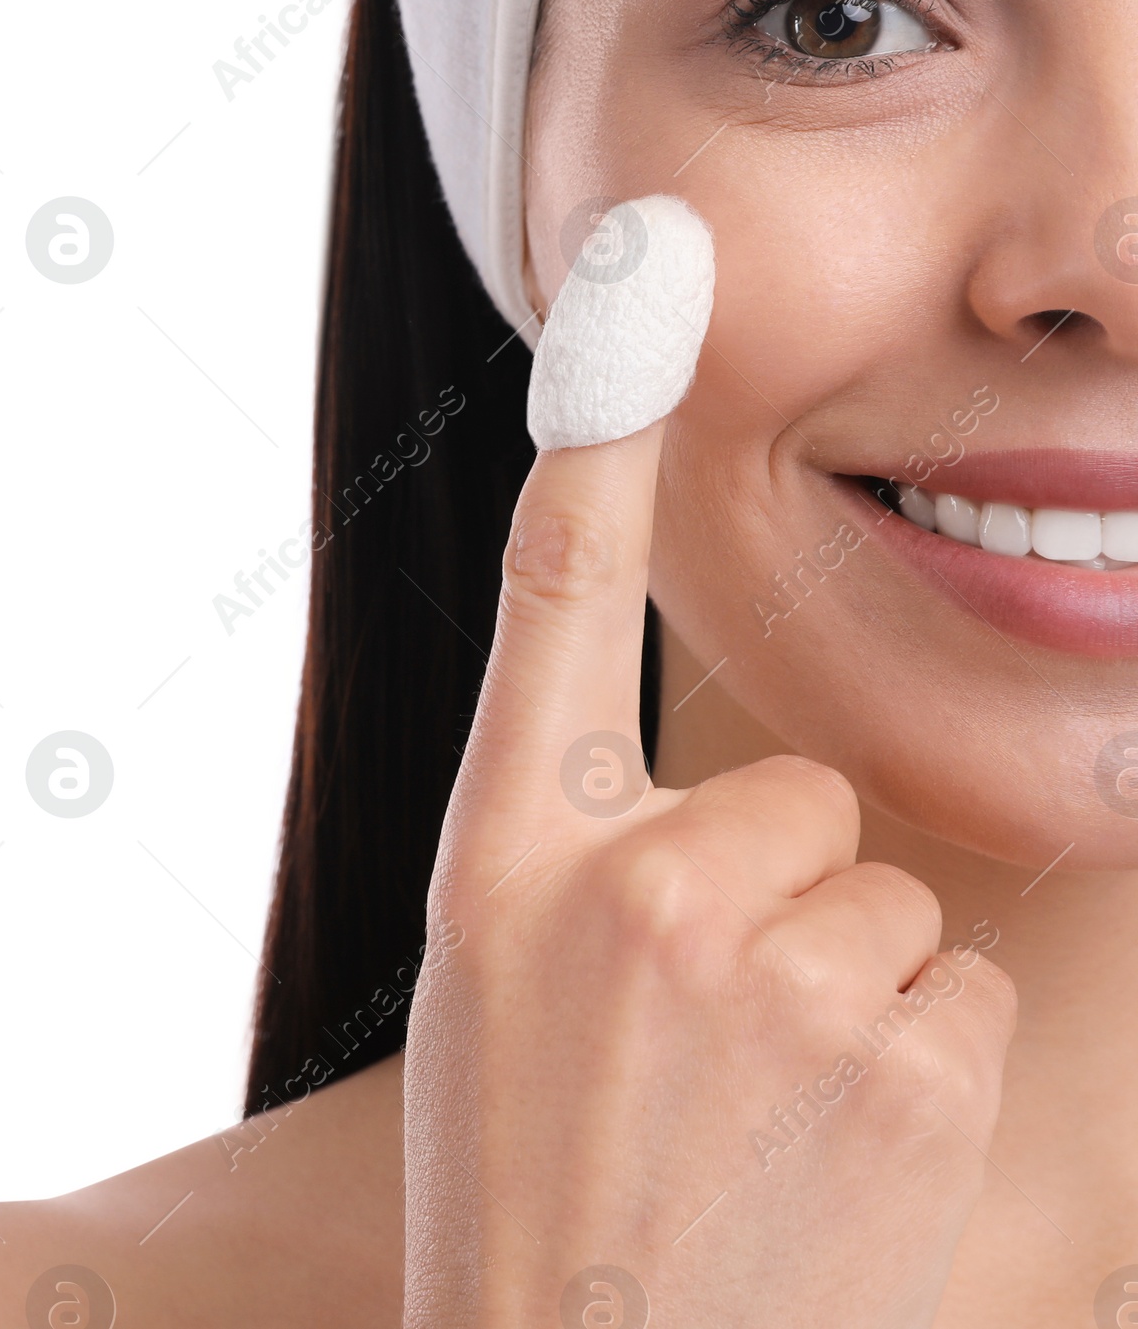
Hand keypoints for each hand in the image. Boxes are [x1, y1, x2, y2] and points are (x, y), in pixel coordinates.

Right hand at [402, 426, 1016, 1327]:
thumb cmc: (530, 1176)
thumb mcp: (496, 983)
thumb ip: (581, 845)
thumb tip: (706, 788)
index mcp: (509, 853)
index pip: (555, 590)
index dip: (598, 422)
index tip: (637, 268)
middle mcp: (636, 884)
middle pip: (790, 793)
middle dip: (770, 895)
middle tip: (697, 1038)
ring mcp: (776, 972)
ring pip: (875, 895)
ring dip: (837, 987)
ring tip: (752, 1117)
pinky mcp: (912, 1062)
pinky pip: (948, 985)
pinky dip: (909, 1058)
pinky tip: (823, 1159)